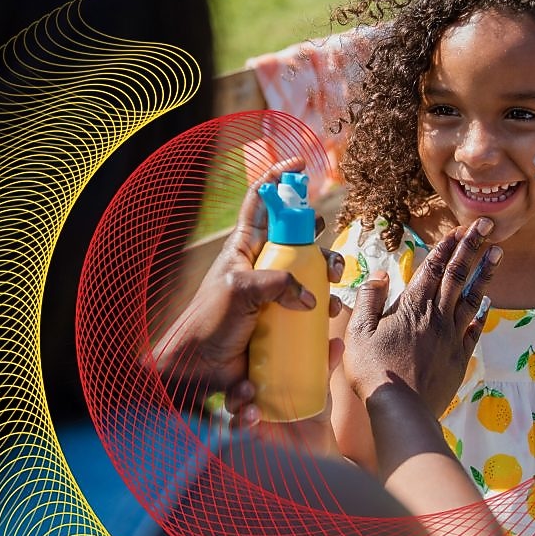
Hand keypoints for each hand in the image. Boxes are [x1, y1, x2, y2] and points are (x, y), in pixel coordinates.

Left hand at [154, 157, 343, 415]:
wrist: (201, 370)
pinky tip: (330, 327)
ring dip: (328, 279)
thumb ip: (275, 283)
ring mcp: (275, 294)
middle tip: (329, 252)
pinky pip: (313, 314)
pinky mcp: (284, 322)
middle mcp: (263, 266)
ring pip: (312, 274)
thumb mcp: (238, 291)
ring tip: (333, 295)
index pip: (261, 202)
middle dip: (319, 238)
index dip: (279, 179)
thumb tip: (310, 298)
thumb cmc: (210, 323)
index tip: (301, 165)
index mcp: (245, 248)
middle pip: (299, 238)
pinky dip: (326, 318)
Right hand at [342, 217, 500, 415]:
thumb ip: (369, 299)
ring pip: (473, 297)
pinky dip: (482, 312)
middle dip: (472, 247)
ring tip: (498, 252)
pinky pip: (475, 329)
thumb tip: (381, 275)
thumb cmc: (373, 370)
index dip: (447, 246)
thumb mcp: (359, 331)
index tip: (460, 228)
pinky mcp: (459, 357)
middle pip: (458, 275)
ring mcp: (452, 337)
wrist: (401, 408)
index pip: (434, 268)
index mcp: (413, 306)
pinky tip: (488, 302)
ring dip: (485, 273)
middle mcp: (437, 316)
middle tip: (487, 225)